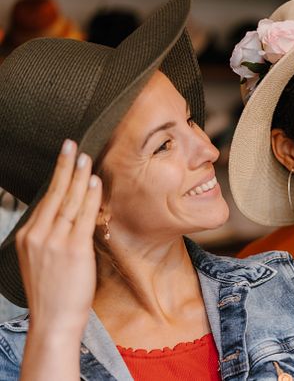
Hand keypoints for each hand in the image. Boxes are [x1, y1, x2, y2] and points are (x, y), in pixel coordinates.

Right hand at [15, 139, 100, 336]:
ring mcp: (54, 242)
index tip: (64, 157)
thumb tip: (69, 217)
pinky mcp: (73, 249)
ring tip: (86, 156)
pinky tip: (94, 181)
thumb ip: (52, 238)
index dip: (57, 177)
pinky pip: (84, 216)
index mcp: (27, 236)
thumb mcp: (42, 260)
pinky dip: (90, 197)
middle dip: (65, 166)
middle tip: (72, 144)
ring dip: (79, 176)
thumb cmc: (54, 293)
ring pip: (69, 201)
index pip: (46, 200)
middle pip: (55, 194)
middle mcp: (37, 235)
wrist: (53, 320)